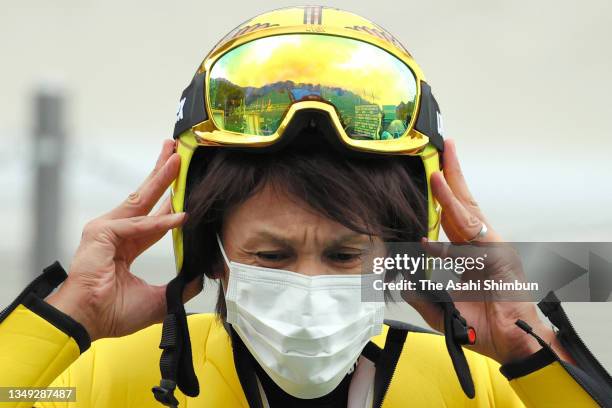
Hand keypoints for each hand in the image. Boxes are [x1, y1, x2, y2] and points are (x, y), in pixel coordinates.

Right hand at [46, 140, 200, 340]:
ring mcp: (106, 229)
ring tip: (177, 158)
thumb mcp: (156, 298)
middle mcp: (116, 233)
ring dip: (161, 178)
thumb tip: (200, 279)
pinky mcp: (101, 232)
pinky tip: (179, 217)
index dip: (169, 202)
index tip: (183, 185)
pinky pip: (138, 225)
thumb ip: (179, 287)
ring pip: (141, 200)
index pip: (153, 218)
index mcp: (126, 246)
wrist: (88, 321)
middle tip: (176, 151)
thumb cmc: (113, 313)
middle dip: (162, 174)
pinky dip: (160, 222)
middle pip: (145, 198)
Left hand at [405, 139, 570, 364]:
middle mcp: (480, 245)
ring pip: (466, 209)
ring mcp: (490, 246)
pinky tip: (440, 191)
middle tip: (443, 149)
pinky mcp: (498, 253)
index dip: (440, 197)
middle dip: (452, 176)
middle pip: (462, 204)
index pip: (451, 218)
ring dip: (451, 184)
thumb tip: (400, 278)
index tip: (429, 176)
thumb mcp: (441, 308)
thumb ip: (420, 293)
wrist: (510, 342)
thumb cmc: (482, 325)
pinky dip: (453, 209)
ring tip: (437, 162)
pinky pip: (469, 228)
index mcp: (468, 254)